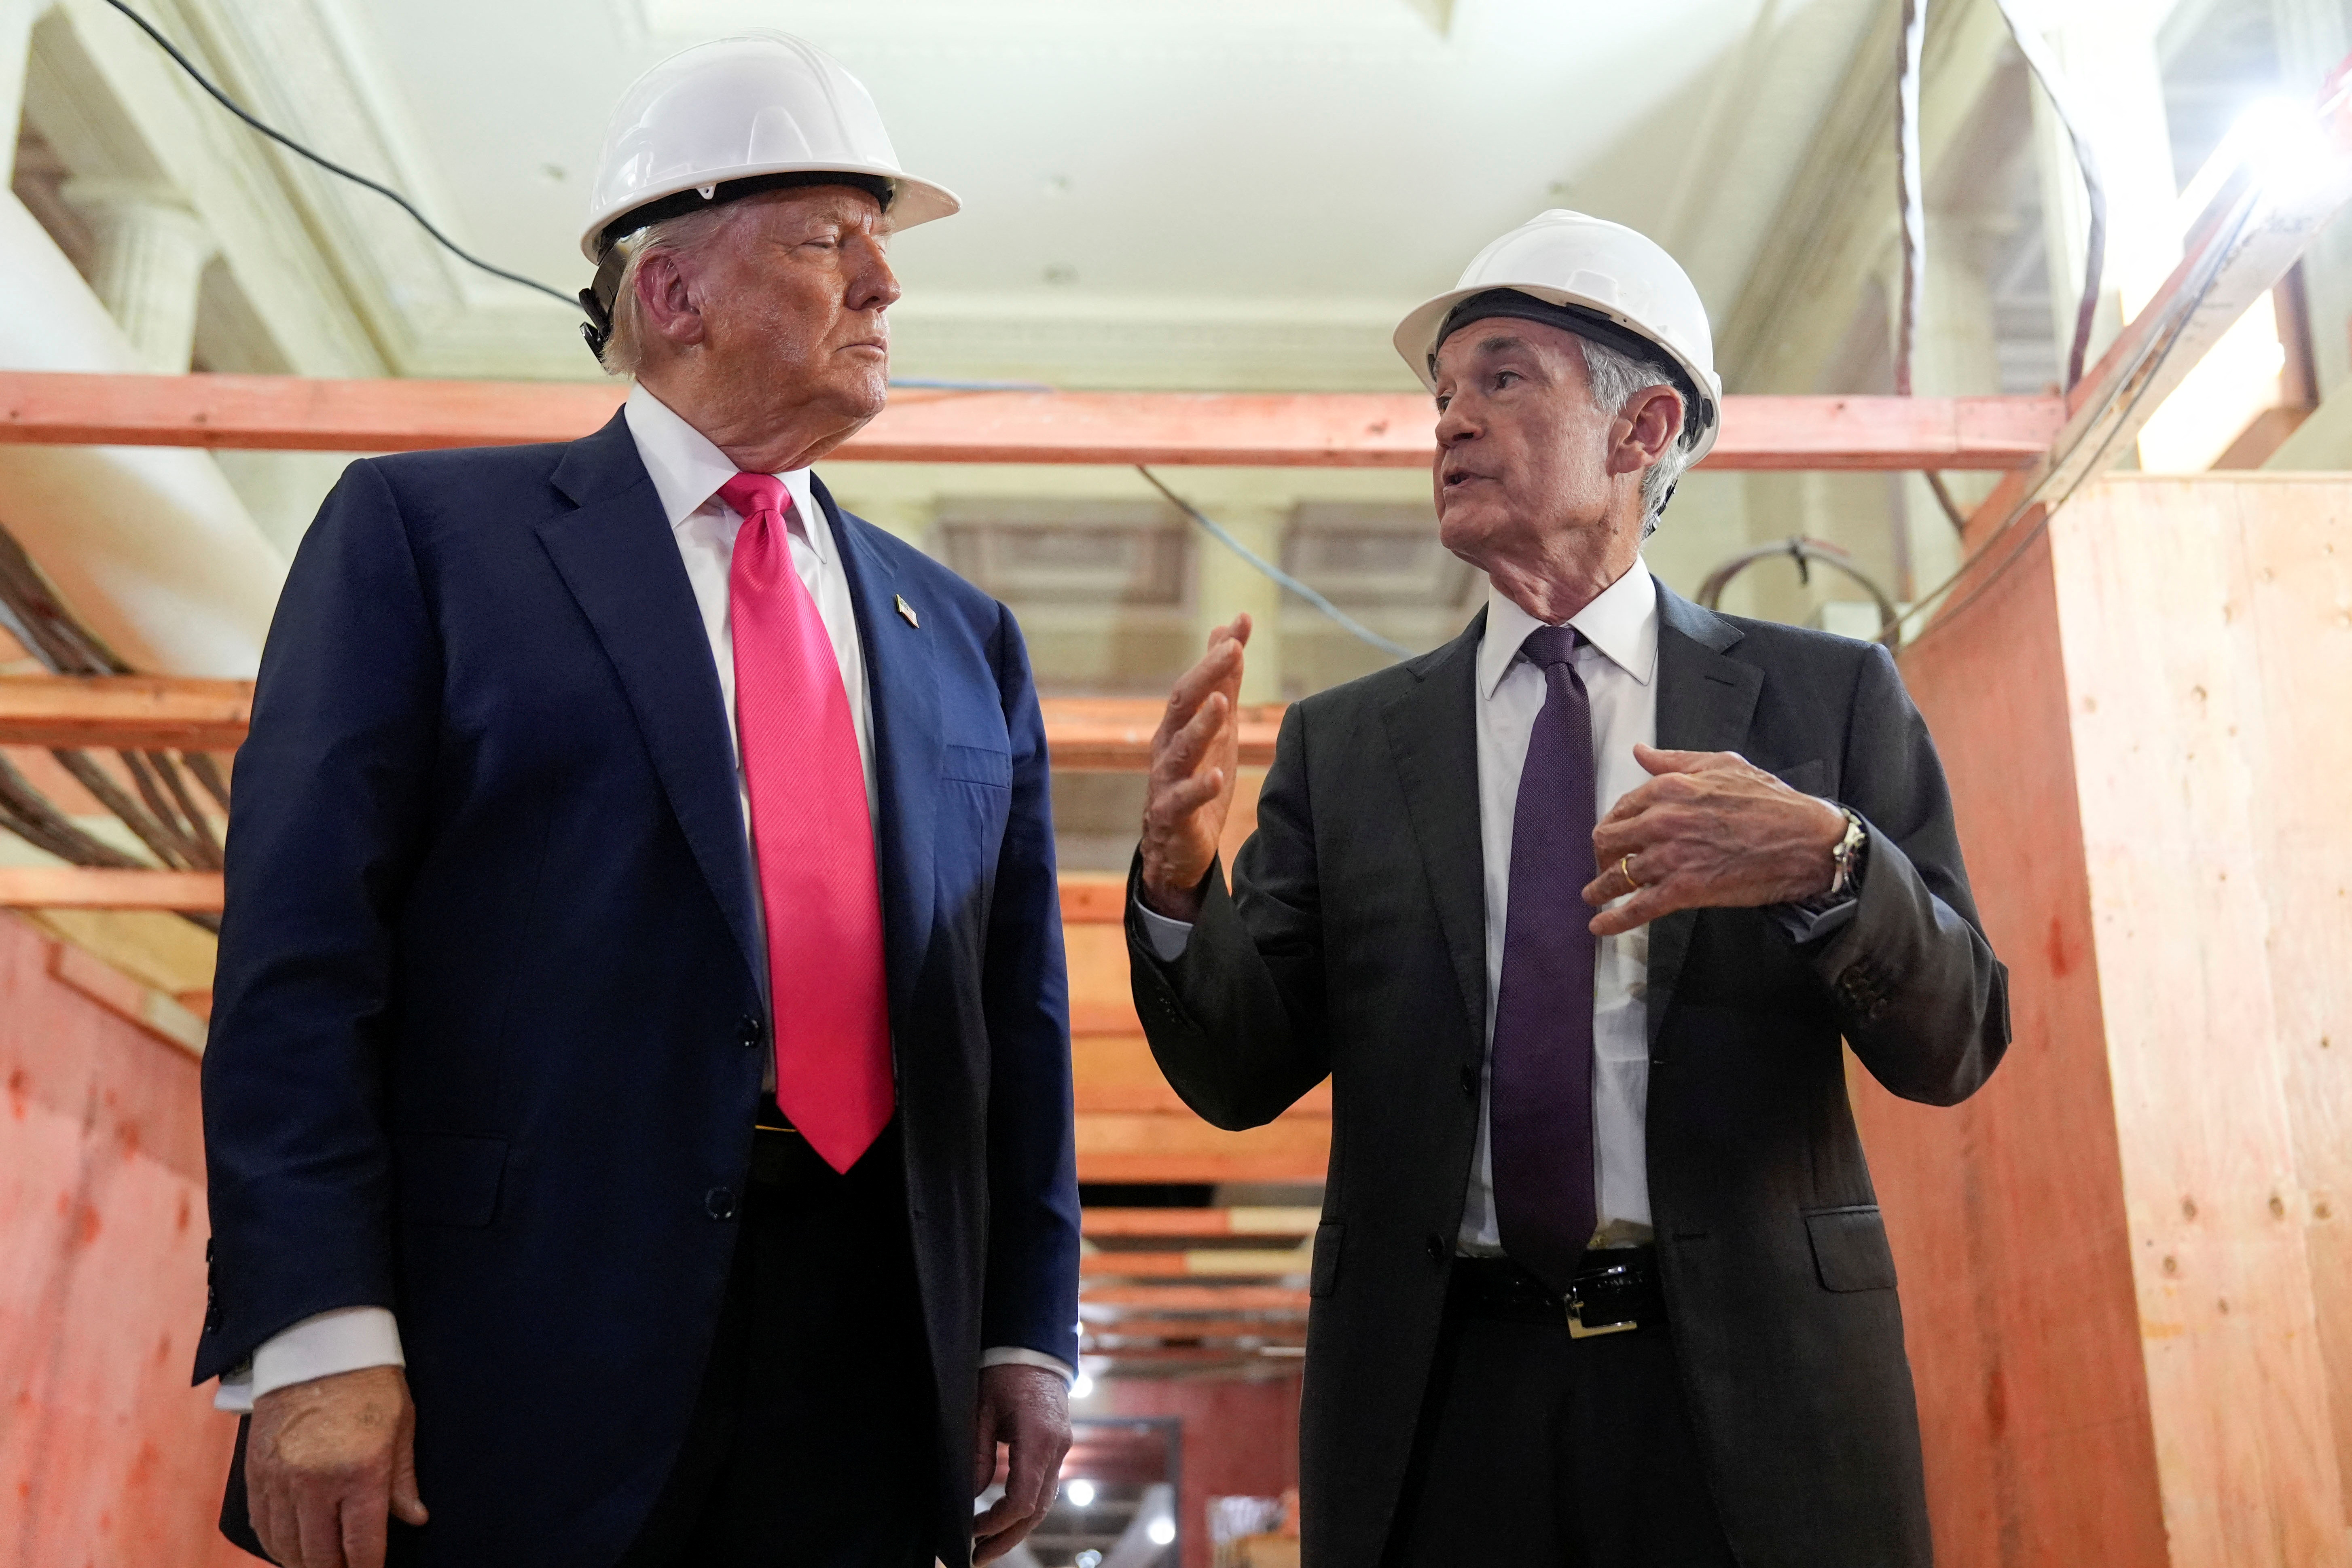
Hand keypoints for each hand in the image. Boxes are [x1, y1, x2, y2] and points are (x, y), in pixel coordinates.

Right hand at [245, 1365, 426, 1567]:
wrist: (318, 1343)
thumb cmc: (369, 1382)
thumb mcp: (401, 1426)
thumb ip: (403, 1480)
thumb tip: (414, 1518)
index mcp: (359, 1472)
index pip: (362, 1544)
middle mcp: (315, 1482)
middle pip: (320, 1555)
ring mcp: (280, 1479)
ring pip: (286, 1546)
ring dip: (303, 1562)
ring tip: (321, 1564)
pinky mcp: (256, 1471)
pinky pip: (262, 1523)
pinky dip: (275, 1542)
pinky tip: (291, 1546)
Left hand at [970, 1363, 1071, 1563]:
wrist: (1033, 1346)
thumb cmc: (1003, 1372)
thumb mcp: (980, 1410)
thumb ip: (977, 1455)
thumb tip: (969, 1497)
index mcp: (1039, 1439)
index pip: (1023, 1500)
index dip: (997, 1523)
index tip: (971, 1532)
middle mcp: (1057, 1448)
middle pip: (1037, 1510)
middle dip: (1007, 1537)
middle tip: (976, 1557)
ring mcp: (1061, 1449)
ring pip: (1044, 1502)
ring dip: (1017, 1528)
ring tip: (986, 1546)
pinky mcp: (1057, 1447)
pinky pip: (1045, 1487)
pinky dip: (1025, 1509)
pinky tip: (1002, 1518)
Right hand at [1138, 615, 1251, 921]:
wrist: (1177, 848)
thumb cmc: (1197, 779)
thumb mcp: (1216, 728)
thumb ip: (1223, 683)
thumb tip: (1229, 632)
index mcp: (1178, 725)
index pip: (1195, 682)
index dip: (1216, 654)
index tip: (1241, 624)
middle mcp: (1167, 747)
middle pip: (1181, 706)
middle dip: (1205, 675)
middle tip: (1231, 649)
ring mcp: (1166, 781)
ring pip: (1180, 749)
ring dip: (1200, 724)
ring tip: (1220, 701)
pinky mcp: (1172, 816)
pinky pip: (1181, 800)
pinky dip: (1198, 787)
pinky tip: (1216, 775)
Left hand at [1584, 745, 1845, 937]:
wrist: (1804, 840)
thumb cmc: (1770, 800)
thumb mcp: (1722, 764)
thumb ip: (1674, 761)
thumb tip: (1640, 752)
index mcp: (1669, 788)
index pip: (1622, 807)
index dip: (1615, 823)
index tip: (1616, 835)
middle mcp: (1661, 821)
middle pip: (1609, 841)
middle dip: (1604, 854)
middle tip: (1608, 864)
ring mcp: (1670, 857)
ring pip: (1617, 876)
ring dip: (1599, 888)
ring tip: (1592, 896)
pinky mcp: (1683, 890)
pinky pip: (1637, 908)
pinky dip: (1613, 920)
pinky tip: (1599, 927)